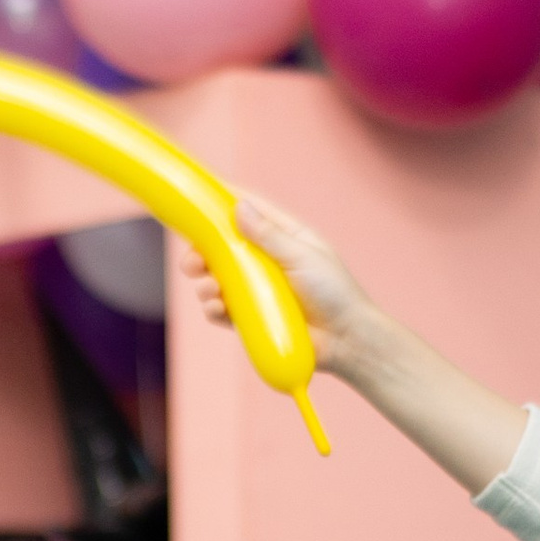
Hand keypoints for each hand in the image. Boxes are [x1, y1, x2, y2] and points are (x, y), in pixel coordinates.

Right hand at [186, 189, 380, 379]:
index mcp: (283, 237)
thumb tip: (239, 207)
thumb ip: (269, 235)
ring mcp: (259, 290)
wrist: (347, 341)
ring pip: (219, 280)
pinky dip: (214, 308)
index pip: (249, 213)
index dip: (223, 204)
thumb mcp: (302, 257)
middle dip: (202, 253)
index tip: (198, 199)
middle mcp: (267, 261)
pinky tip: (216, 308)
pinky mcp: (254, 318)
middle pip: (224, 248)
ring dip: (206, 283)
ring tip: (209, 289)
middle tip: (192, 262)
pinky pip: (225, 310)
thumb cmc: (335, 293)